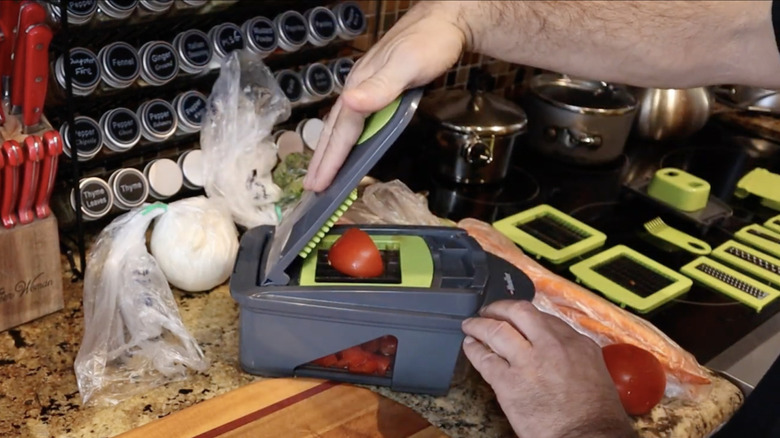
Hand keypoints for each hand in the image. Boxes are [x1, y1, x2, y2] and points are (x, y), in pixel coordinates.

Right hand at [303, 1, 468, 191]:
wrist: (444, 20)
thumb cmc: (428, 42)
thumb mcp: (406, 65)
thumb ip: (379, 87)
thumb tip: (349, 103)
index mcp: (360, 87)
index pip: (343, 131)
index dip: (331, 159)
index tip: (319, 184)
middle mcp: (358, 89)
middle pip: (336, 130)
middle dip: (322, 160)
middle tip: (311, 187)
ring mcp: (367, 89)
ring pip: (343, 127)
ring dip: (330, 151)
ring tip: (321, 173)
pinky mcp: (378, 90)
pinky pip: (356, 122)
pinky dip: (346, 139)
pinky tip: (347, 146)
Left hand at [462, 300, 635, 437]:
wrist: (587, 437)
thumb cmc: (596, 416)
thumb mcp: (595, 372)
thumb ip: (573, 355)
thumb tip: (557, 350)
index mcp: (577, 343)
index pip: (545, 317)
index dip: (526, 317)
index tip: (517, 318)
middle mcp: (551, 346)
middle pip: (519, 312)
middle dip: (499, 308)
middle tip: (489, 310)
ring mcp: (528, 362)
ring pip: (496, 330)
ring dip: (479, 325)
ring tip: (471, 325)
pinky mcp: (508, 383)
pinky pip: (484, 360)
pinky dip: (474, 351)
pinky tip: (470, 347)